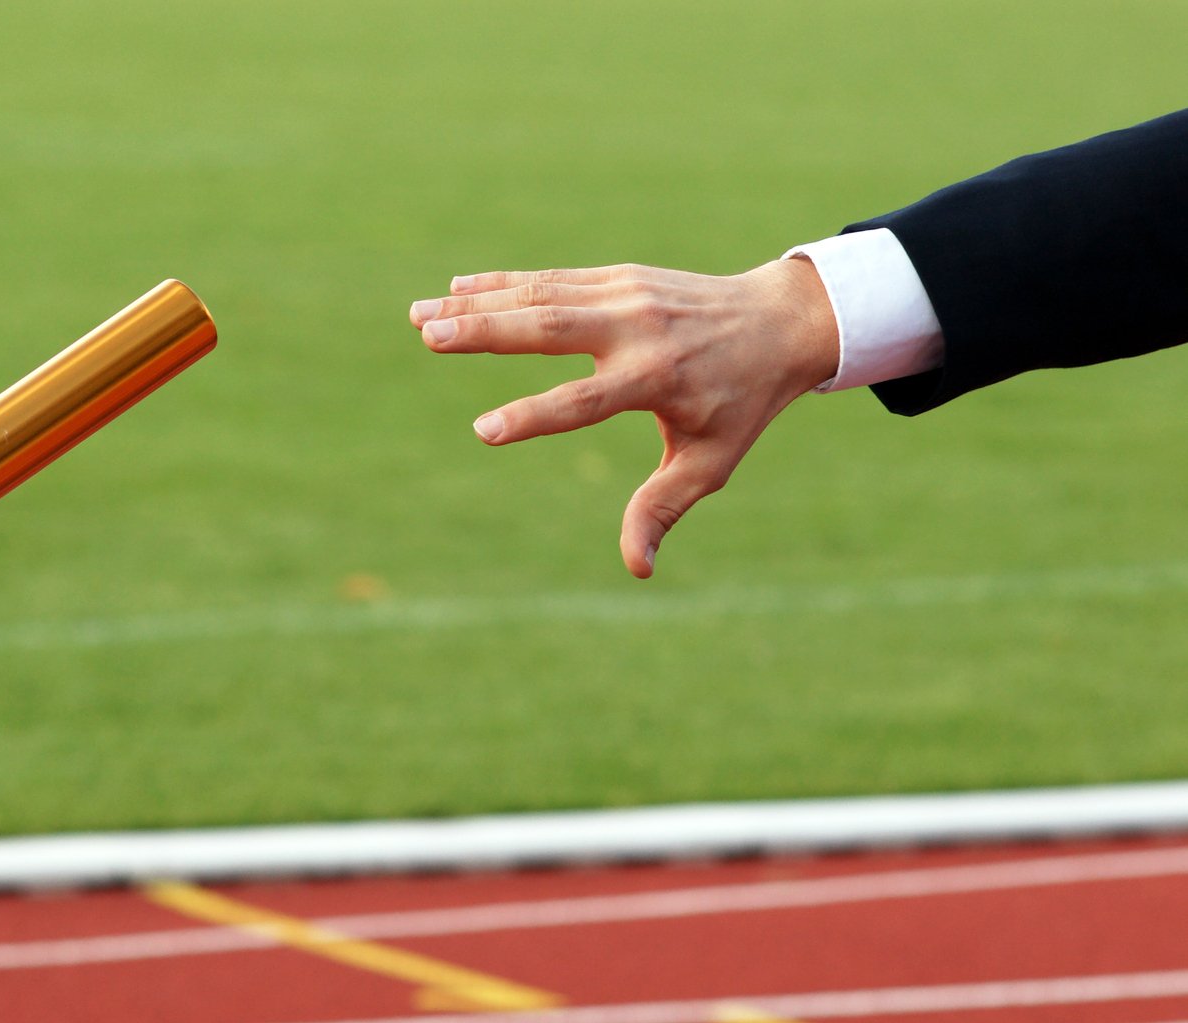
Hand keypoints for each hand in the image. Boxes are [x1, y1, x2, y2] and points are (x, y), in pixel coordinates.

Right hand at [409, 258, 838, 575]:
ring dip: (476, 305)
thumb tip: (636, 567)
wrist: (781, 319)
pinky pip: (551, 279)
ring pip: (540, 296)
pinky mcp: (618, 277)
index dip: (533, 415)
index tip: (484, 430)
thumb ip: (663, 508)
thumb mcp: (711, 463)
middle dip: (485, 331)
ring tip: (419, 316)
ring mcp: (625, 295)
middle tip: (428, 336)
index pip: (583, 400)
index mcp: (657, 378)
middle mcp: (636, 329)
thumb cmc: (741, 402)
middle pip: (549, 327)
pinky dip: (502, 284)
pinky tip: (455, 290)